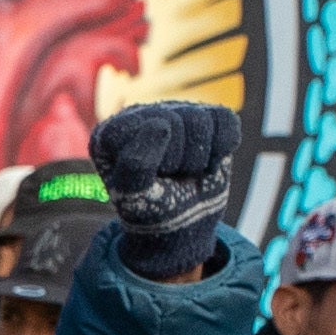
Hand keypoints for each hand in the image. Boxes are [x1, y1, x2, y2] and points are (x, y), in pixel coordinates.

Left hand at [92, 100, 244, 282]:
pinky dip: (223, 148)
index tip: (145, 180)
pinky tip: (206, 162)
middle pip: (173, 122)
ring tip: (184, 171)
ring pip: (200, 120)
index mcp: (110, 133)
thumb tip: (161, 123)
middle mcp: (141, 114)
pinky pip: (225, 120)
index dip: (153, 159)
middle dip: (177, 161)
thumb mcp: (134, 197)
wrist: (184, 223)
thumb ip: (135, 164)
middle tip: (168, 178)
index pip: (139, 129)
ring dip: (198, 159)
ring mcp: (175, 112)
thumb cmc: (151, 209)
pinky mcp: (207, 117)